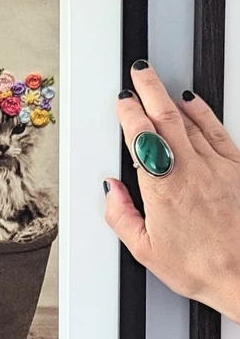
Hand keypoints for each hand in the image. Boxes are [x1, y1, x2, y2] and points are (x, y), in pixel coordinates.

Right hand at [105, 61, 239, 322]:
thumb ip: (121, 215)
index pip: (140, 137)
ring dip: (170, 97)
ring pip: (189, 121)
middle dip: (149, 90)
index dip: (129, 114)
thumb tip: (111, 190)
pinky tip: (194, 102)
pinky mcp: (236, 170)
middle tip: (139, 72)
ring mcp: (216, 167)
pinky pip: (217, 132)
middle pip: (165, 117)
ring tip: (158, 82)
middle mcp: (189, 171)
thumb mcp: (145, 250)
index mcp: (162, 189)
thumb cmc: (200, 266)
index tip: (123, 101)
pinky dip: (203, 113)